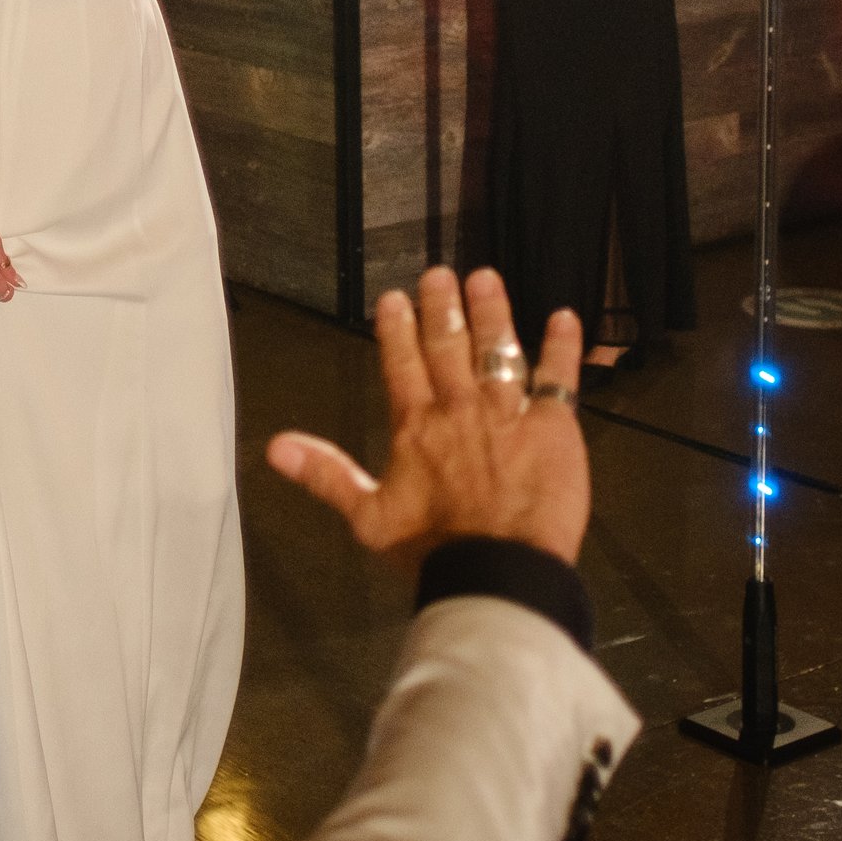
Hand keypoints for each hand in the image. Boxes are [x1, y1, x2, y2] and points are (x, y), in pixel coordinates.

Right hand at [267, 267, 589, 567]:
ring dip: (492, 312)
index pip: (402, 365)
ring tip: (486, 278)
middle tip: (441, 273)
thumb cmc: (431, 547)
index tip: (394, 298)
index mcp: (415, 425)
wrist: (498, 567)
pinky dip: (563, 348)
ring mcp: (507, 413)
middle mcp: (459, 408)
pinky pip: (558, 379)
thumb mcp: (367, 516)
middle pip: (448, 347)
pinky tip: (566, 318)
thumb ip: (325, 475)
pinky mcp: (553, 426)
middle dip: (442, 308)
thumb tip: (275, 446)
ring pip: (498, 350)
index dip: (397, 330)